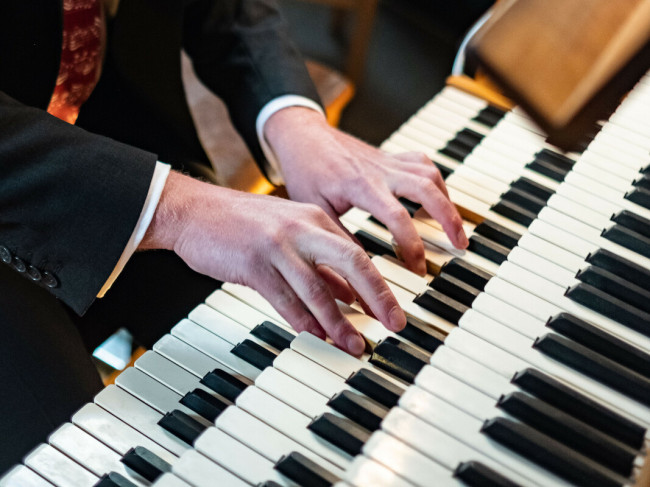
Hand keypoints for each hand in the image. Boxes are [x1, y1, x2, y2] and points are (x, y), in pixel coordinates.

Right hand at [140, 171, 405, 354]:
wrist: (195, 211)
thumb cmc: (243, 224)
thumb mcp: (289, 234)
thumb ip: (320, 262)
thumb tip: (348, 295)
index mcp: (314, 218)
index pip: (358, 254)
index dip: (378, 285)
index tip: (392, 311)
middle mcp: (302, 229)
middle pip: (352, 262)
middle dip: (378, 296)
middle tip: (393, 324)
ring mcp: (278, 246)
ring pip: (318, 289)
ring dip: (339, 322)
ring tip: (353, 344)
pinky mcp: (254, 264)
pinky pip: (284, 299)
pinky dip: (302, 320)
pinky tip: (314, 335)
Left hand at [264, 107, 468, 275]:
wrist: (302, 136)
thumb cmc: (305, 171)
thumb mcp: (315, 209)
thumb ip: (339, 236)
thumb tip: (360, 267)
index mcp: (361, 186)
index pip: (397, 217)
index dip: (412, 245)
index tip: (418, 268)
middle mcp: (380, 171)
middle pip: (427, 190)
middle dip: (448, 219)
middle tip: (459, 246)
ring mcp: (388, 162)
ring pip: (431, 175)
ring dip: (448, 201)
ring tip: (455, 228)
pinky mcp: (390, 157)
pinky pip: (423, 164)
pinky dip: (437, 182)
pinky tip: (438, 200)